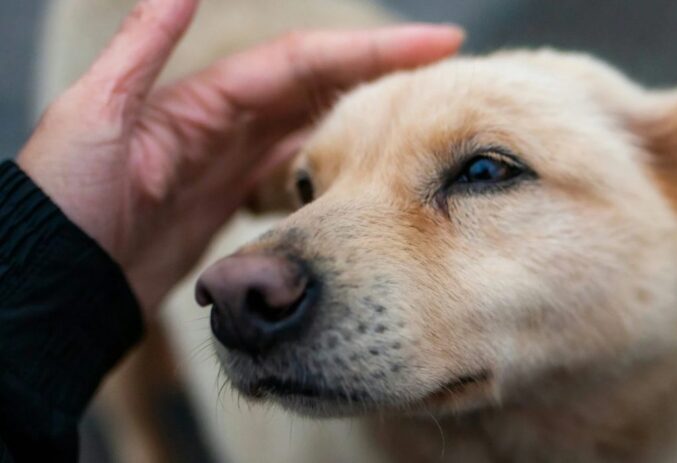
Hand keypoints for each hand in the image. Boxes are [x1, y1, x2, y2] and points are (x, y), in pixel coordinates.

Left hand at [17, 0, 462, 313]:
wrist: (59, 275)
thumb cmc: (67, 197)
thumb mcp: (98, 113)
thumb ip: (144, 45)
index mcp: (207, 98)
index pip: (307, 62)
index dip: (372, 49)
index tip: (438, 41)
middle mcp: (226, 122)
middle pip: (322, 88)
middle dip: (383, 74)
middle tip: (447, 73)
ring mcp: (232, 163)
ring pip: (314, 129)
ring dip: (364, 117)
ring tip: (419, 117)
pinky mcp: (231, 204)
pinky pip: (293, 176)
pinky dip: (328, 165)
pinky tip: (360, 171)